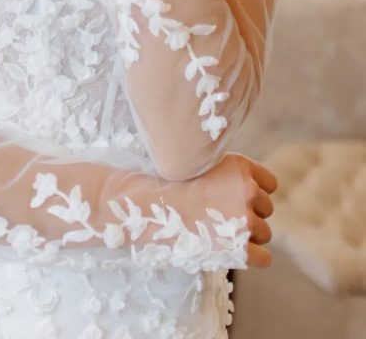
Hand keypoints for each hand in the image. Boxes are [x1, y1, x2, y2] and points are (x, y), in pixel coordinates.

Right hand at [178, 152, 277, 268]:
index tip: (234, 197)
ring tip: (220, 233)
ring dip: (247, 235)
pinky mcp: (242, 248)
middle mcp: (249, 191)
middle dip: (249, 213)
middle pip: (267, 209)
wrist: (152, 206)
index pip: (270, 183)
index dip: (253, 191)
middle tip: (222, 217)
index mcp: (241, 167)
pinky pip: (264, 257)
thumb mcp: (202, 164)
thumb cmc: (171, 185)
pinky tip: (233, 252)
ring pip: (264, 233)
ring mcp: (247, 220)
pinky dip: (252, 257)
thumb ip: (228, 175)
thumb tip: (242, 189)